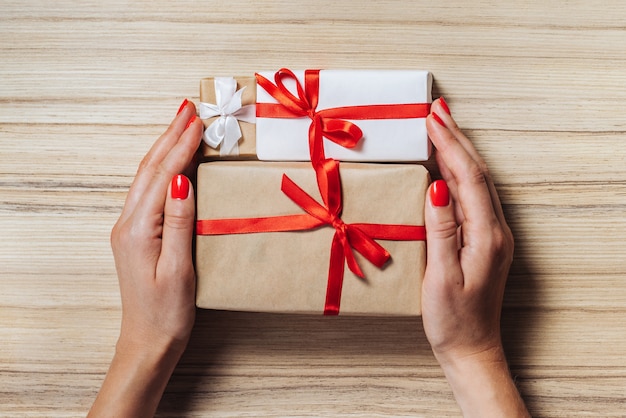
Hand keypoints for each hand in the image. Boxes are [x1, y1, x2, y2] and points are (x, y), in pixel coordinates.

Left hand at [89, 100, 201, 416]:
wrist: (148, 341)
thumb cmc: (167, 312)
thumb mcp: (179, 269)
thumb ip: (178, 222)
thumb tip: (182, 180)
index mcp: (137, 229)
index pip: (163, 175)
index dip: (181, 145)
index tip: (197, 120)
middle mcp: (128, 223)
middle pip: (149, 168)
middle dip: (170, 136)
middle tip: (187, 108)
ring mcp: (130, 228)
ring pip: (147, 177)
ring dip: (165, 148)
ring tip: (181, 124)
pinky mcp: (137, 234)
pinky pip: (149, 191)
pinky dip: (163, 168)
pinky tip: (173, 162)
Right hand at [422, 98, 528, 416]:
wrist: (472, 348)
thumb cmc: (453, 319)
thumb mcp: (442, 276)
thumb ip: (442, 229)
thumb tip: (437, 186)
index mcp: (486, 236)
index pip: (468, 178)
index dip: (450, 145)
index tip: (433, 118)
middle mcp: (495, 230)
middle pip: (477, 173)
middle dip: (457, 138)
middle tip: (438, 109)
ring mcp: (492, 235)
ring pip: (476, 182)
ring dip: (458, 152)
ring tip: (441, 127)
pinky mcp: (484, 241)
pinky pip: (472, 197)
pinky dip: (458, 174)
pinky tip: (446, 167)